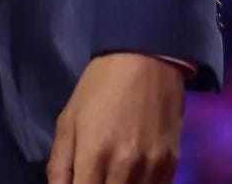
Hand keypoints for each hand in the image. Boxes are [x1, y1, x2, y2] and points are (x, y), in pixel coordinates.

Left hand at [46, 53, 183, 183]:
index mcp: (94, 154)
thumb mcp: (68, 121)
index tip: (79, 182)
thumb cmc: (99, 88)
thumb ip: (60, 165)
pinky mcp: (172, 164)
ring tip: (111, 176)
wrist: (146, 60)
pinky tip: (132, 177)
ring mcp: (152, 167)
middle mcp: (125, 166)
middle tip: (94, 177)